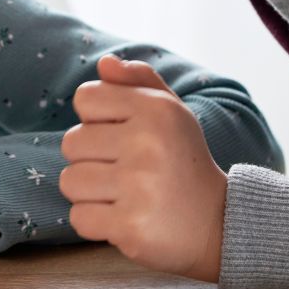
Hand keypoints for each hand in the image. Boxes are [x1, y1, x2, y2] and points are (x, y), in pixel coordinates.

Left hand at [60, 54, 226, 280]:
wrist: (218, 222)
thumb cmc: (184, 161)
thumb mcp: (171, 112)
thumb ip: (138, 81)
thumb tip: (104, 63)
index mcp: (156, 109)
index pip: (86, 98)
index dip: (97, 119)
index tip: (121, 136)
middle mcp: (148, 143)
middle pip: (71, 142)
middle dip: (91, 159)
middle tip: (125, 171)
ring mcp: (139, 186)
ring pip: (70, 181)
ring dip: (90, 192)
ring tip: (123, 194)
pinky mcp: (130, 225)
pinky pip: (79, 217)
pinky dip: (95, 222)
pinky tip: (123, 218)